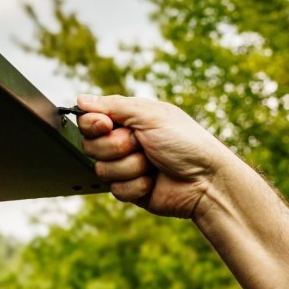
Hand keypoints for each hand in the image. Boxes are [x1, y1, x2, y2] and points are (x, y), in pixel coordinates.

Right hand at [76, 93, 234, 219]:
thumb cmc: (186, 142)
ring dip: (130, 167)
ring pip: (102, 170)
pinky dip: (136, 185)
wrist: (206, 181)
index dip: (93, 124)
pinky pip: (115, 190)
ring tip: (153, 164)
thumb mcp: (151, 115)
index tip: (106, 125)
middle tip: (142, 144)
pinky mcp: (130, 189)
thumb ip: (114, 105)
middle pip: (90, 146)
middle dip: (117, 147)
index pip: (90, 120)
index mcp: (128, 119)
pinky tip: (153, 182)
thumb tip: (82, 99)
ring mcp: (126, 166)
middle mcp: (124, 141)